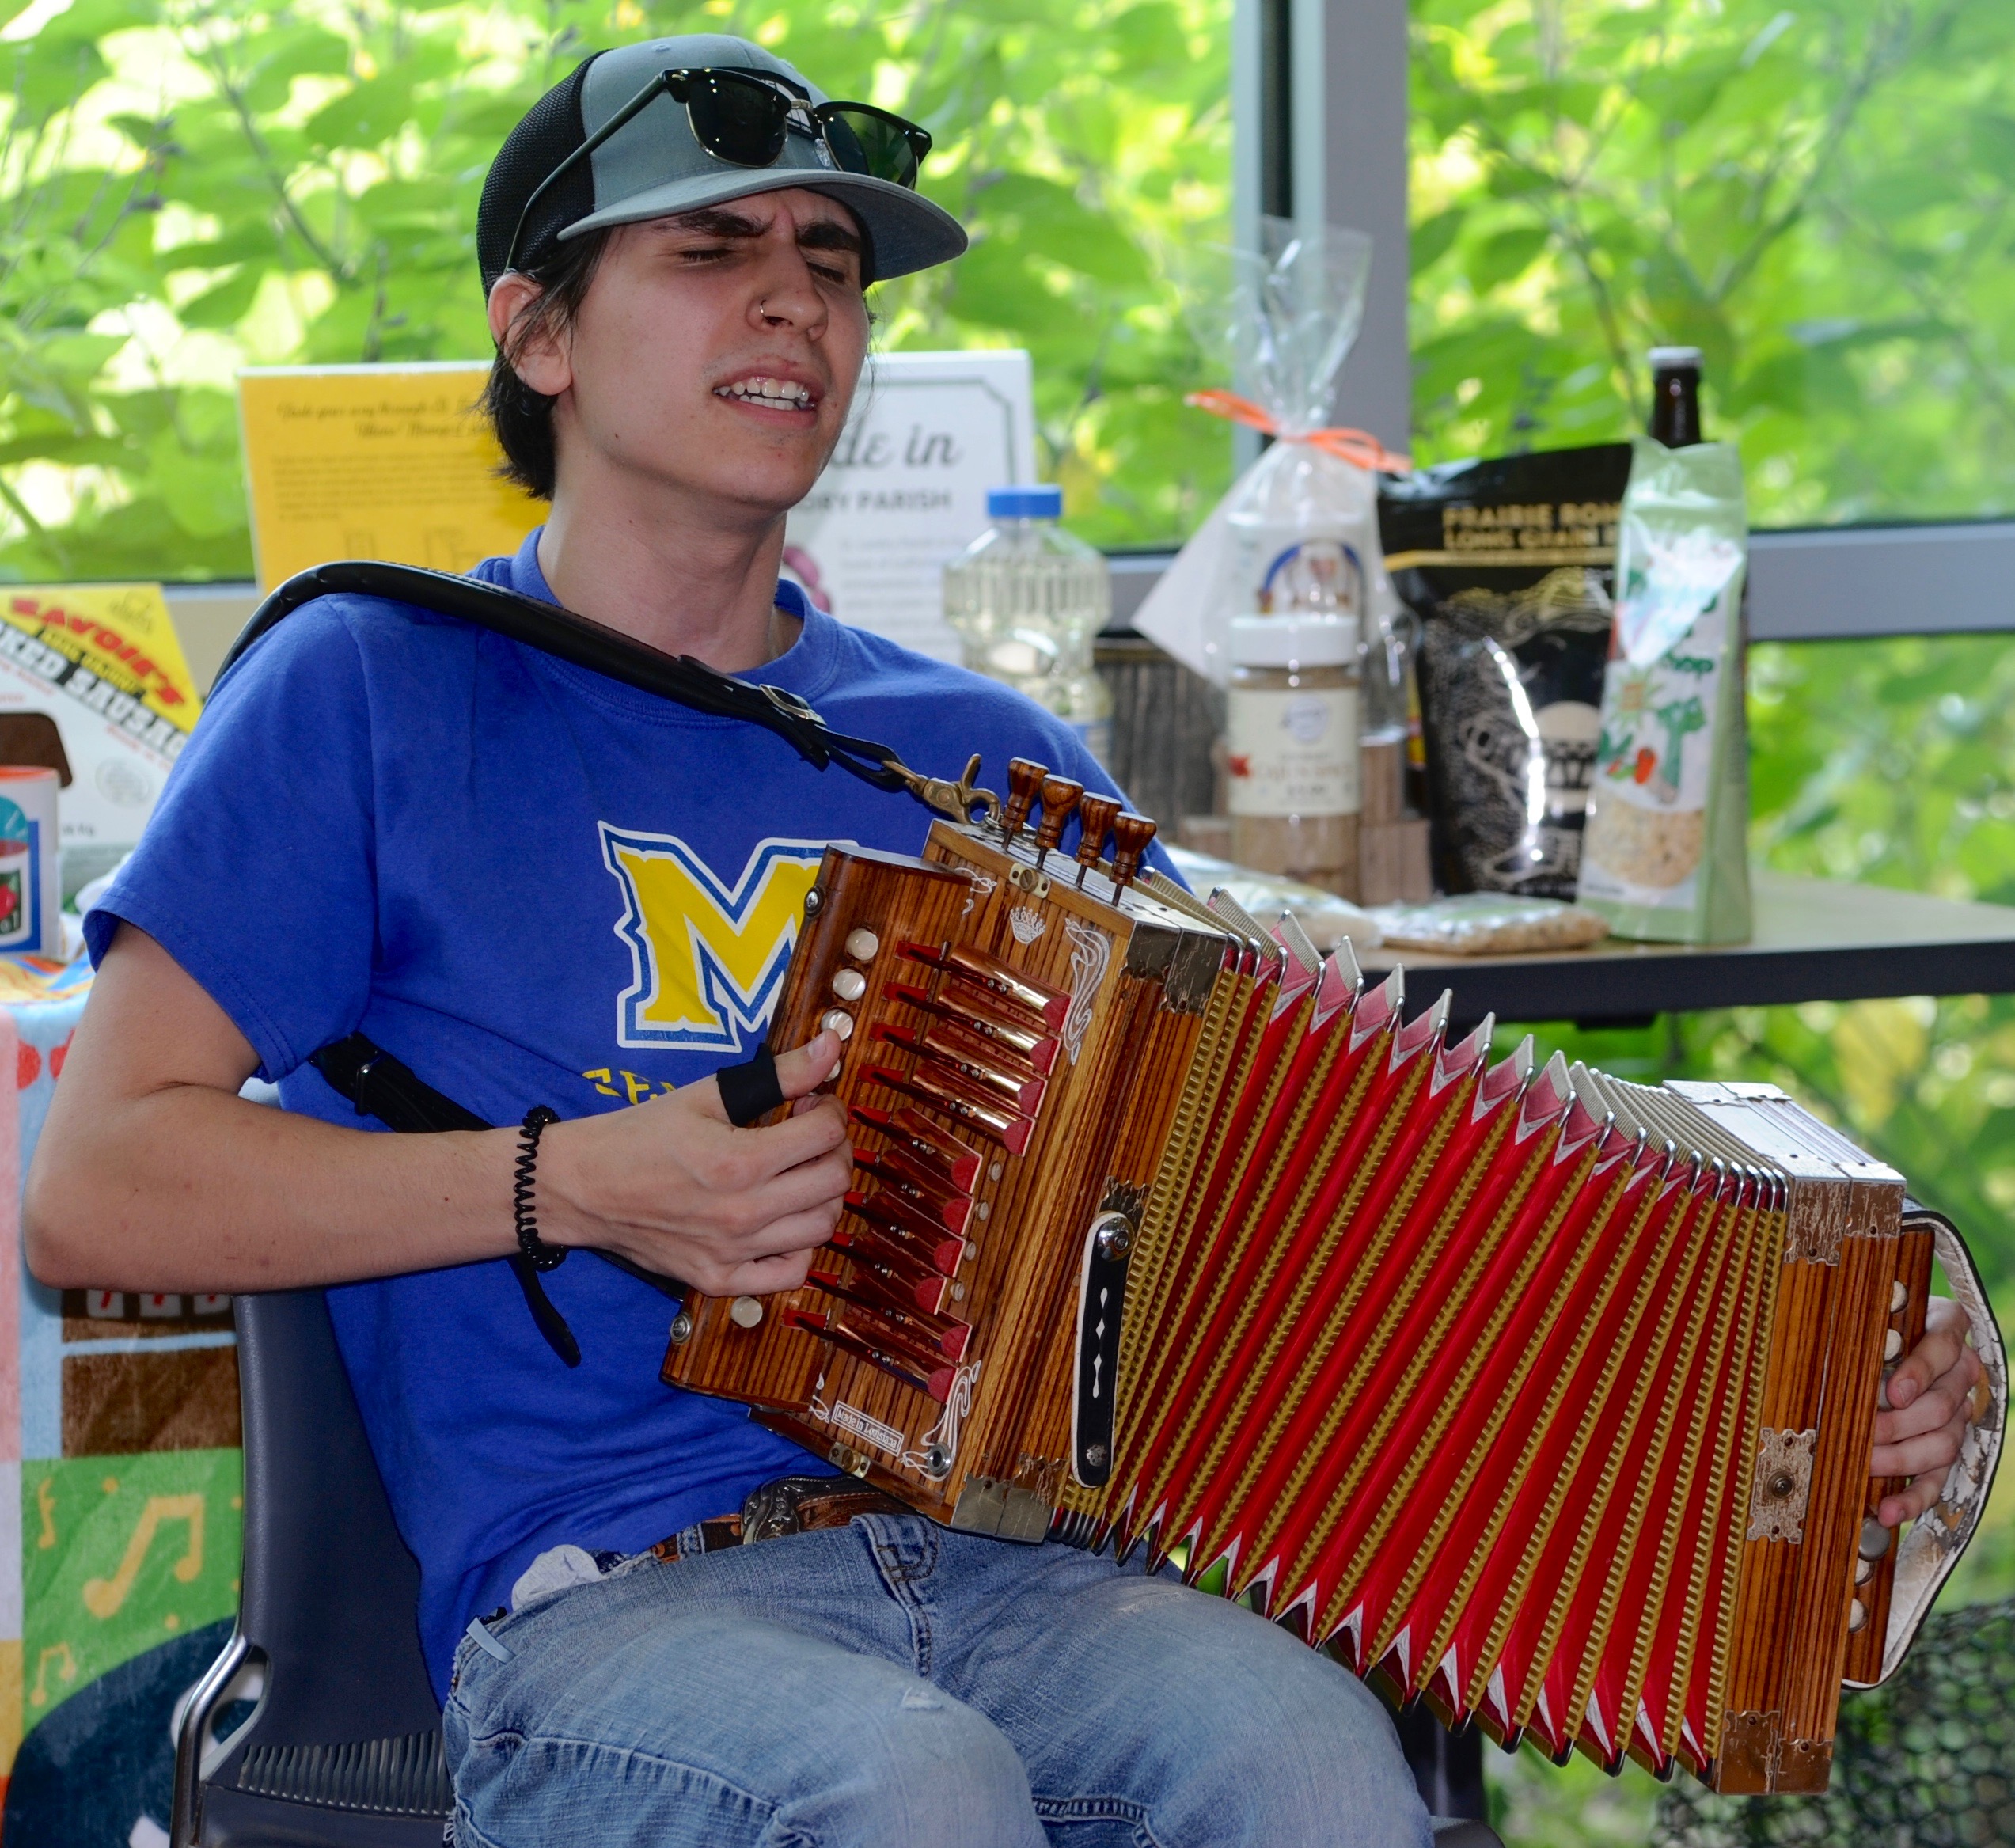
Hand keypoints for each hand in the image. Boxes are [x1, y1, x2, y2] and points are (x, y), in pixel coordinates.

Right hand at [539, 1032, 850, 1296]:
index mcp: (740, 1161)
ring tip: (800, 1174)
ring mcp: (732, 1253)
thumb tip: (830, 1046)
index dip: (831, 1109)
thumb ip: (778, 1074)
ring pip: (822, 1228)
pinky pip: (790, 1273)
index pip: (828, 1133)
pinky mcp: (719, 1280)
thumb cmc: (641, 1136)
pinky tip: (783, 1221)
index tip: (812, 1103)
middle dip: (836, 1148)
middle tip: (812, 1136)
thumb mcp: (708, 1094)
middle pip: (835, 1182)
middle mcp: (743, 1213)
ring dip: (824, 1195)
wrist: (582, 1187)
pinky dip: (800, 1247)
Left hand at [1871, 1295, 1985, 1528]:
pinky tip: (1888, 1511)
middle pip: (1940, 1407)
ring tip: (1864, 1464)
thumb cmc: (1871, 1323)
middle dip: (1896, 1424)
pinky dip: (1912, 1498)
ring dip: (1899, 1459)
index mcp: (1947, 1329)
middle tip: (1859, 1433)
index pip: (1942, 1348)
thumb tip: (1826, 1342)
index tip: (1893, 1392)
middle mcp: (1960, 1373)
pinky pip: (1937, 1480)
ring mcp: (1959, 1413)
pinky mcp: (1946, 1448)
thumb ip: (1863, 1328)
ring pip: (1943, 1445)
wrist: (1885, 1337)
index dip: (1918, 1372)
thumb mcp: (1869, 1316)